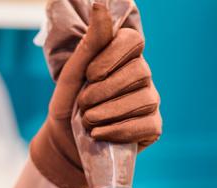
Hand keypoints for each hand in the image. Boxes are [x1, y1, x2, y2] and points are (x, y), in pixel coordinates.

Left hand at [30, 3, 161, 187]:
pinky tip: (99, 134)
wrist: (64, 144)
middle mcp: (142, 77)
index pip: (132, 41)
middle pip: (139, 71)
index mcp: (122, 59)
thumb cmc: (68, 106)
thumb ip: (89, 44)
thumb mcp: (71, 75)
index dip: (111, 56)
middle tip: (83, 104)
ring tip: (87, 121)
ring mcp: (150, 102)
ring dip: (107, 112)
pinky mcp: (152, 127)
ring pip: (143, 99)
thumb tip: (101, 4)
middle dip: (104, 90)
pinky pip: (146, 124)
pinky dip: (118, 130)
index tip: (89, 74)